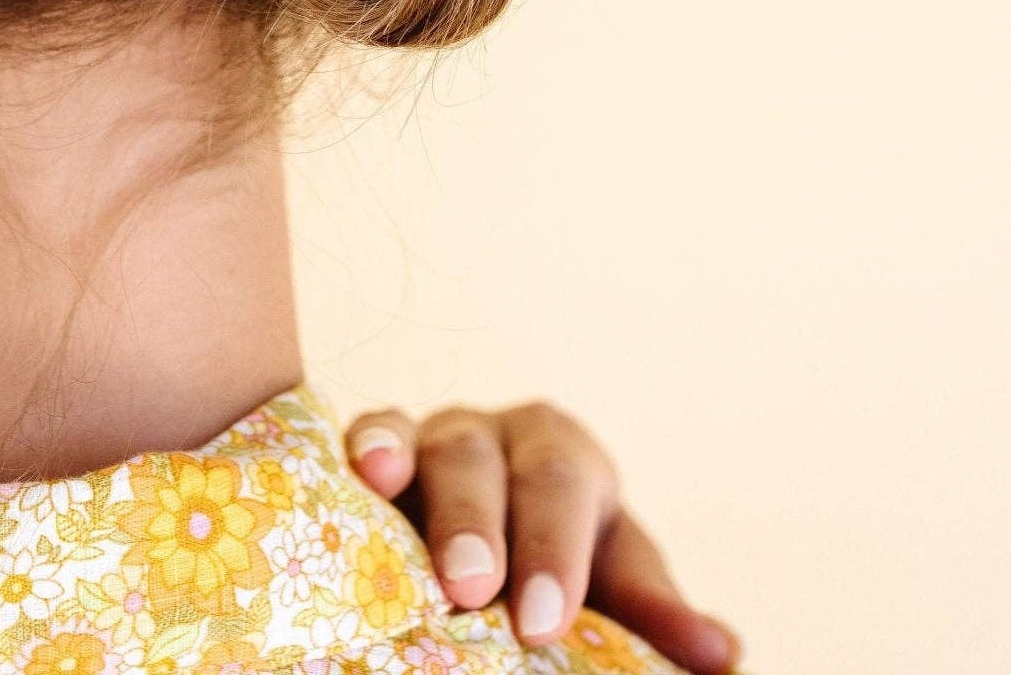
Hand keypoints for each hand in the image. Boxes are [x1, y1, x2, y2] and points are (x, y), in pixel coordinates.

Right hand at [346, 402, 741, 674]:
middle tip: (474, 591)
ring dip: (421, 496)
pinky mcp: (382, 447)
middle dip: (479, 528)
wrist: (501, 528)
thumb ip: (655, 613)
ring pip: (430, 449)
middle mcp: (498, 436)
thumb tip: (723, 657)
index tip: (544, 622)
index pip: (562, 490)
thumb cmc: (564, 557)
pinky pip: (373, 433)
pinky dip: (369, 447)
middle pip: (488, 464)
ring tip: (413, 552)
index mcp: (563, 457)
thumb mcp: (612, 578)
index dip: (553, 553)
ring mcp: (434, 436)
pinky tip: (363, 470)